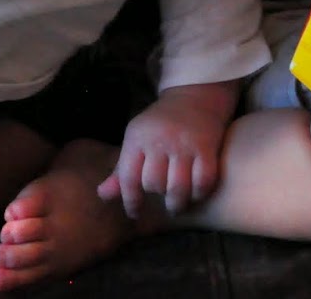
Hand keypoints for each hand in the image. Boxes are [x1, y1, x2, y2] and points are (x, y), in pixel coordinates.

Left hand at [95, 84, 231, 217]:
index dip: (130, 200)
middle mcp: (160, 140)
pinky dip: (199, 194)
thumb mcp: (136, 140)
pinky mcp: (207, 147)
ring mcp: (184, 144)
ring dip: (177, 203)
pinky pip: (203, 181)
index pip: (128, 178)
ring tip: (176, 205)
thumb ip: (122, 169)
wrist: (195, 96)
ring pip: (178, 187)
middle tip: (160, 195)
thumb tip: (103, 195)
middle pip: (154, 184)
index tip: (134, 213)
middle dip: (156, 194)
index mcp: (137, 138)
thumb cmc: (160, 124)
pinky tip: (195, 194)